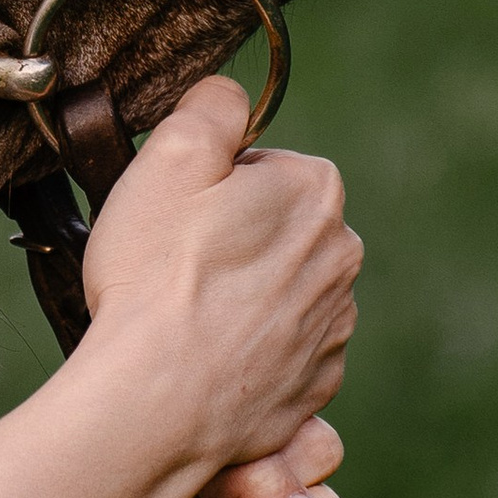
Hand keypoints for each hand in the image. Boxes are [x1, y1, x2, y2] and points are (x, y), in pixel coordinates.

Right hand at [74, 76, 361, 488]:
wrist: (157, 401)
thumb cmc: (157, 276)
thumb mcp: (170, 155)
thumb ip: (212, 105)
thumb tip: (230, 96)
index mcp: (314, 189)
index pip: (259, 166)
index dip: (206, 188)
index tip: (174, 218)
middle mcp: (341, 255)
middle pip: (272, 228)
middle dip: (229, 240)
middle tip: (170, 266)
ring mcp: (332, 326)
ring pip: (276, 290)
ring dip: (238, 297)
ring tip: (181, 318)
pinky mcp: (314, 385)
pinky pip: (278, 352)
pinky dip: (245, 352)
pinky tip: (202, 360)